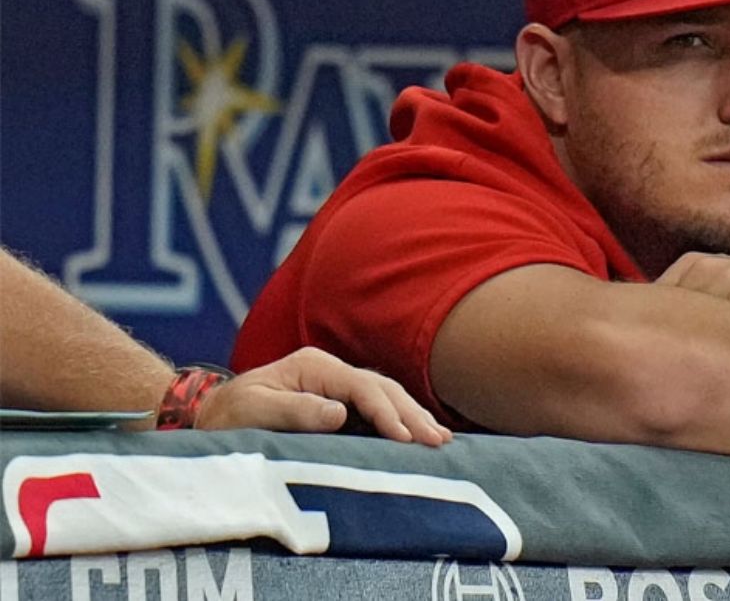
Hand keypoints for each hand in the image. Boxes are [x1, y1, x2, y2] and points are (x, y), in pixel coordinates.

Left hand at [193, 347, 452, 445]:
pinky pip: (377, 409)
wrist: (210, 416)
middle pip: (382, 389)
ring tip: (441, 439)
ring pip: (385, 397)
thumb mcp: (254, 411)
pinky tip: (419, 435)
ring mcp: (336, 385)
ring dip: (413, 417)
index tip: (405, 438)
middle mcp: (329, 371)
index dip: (386, 412)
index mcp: (313, 366)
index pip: (362, 387)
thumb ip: (296, 410)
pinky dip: (401, 421)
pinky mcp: (338, 403)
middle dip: (412, 414)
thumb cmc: (228, 415)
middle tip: (438, 441)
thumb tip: (341, 414)